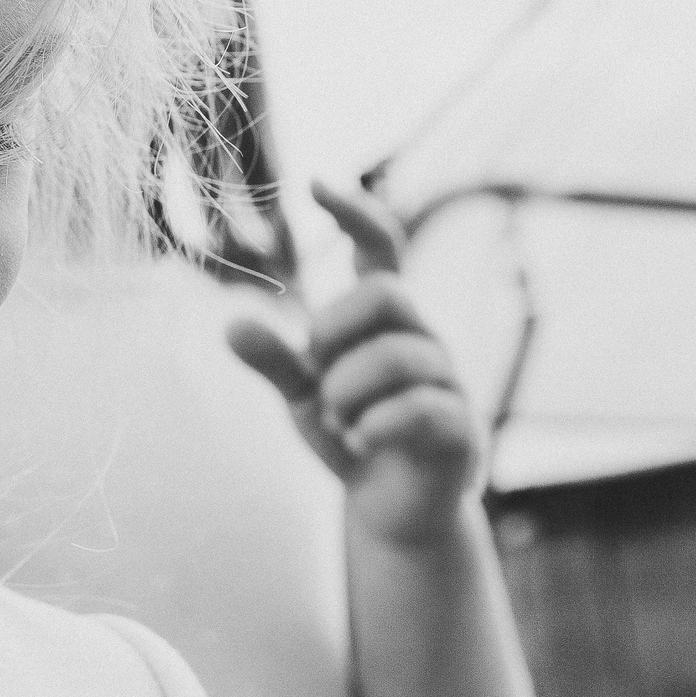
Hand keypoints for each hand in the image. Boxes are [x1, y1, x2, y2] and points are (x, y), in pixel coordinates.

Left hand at [227, 180, 483, 544]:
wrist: (392, 512)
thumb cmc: (352, 436)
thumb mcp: (303, 398)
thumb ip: (276, 363)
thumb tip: (232, 326)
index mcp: (385, 322)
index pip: (384, 247)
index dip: (356, 214)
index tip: (313, 184)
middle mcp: (424, 339)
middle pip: (388, 294)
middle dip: (335, 332)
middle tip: (319, 376)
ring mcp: (450, 382)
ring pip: (397, 356)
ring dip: (347, 392)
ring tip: (340, 423)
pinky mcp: (463, 429)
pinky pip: (422, 408)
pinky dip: (377, 426)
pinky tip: (362, 443)